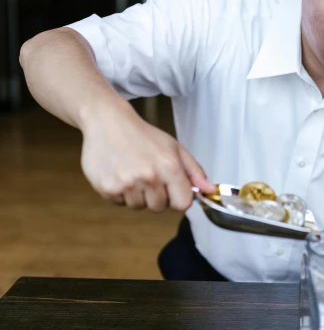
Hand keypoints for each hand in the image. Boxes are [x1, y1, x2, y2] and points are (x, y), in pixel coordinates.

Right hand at [80, 105, 214, 211]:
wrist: (108, 122)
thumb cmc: (144, 136)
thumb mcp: (174, 148)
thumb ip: (194, 171)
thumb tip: (210, 190)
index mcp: (169, 167)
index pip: (182, 204)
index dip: (178, 198)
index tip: (171, 189)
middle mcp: (149, 177)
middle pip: (160, 208)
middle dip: (157, 196)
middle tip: (148, 176)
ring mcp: (126, 184)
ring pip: (139, 207)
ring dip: (138, 195)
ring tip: (132, 173)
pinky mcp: (107, 188)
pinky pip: (120, 203)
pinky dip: (121, 193)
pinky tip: (120, 174)